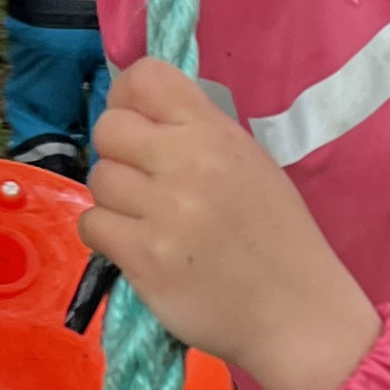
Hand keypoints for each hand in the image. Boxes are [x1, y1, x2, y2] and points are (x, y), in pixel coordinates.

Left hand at [81, 61, 380, 389]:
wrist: (296, 312)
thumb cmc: (277, 238)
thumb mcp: (250, 164)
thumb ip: (198, 134)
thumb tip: (141, 118)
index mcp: (216, 132)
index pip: (144, 78)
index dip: (127, 98)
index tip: (138, 125)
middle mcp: (187, 163)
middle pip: (108, 129)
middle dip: (117, 153)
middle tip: (141, 182)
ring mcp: (164, 212)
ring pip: (99, 180)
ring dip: (114, 199)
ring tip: (146, 219)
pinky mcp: (145, 258)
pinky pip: (93, 226)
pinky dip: (107, 235)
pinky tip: (136, 245)